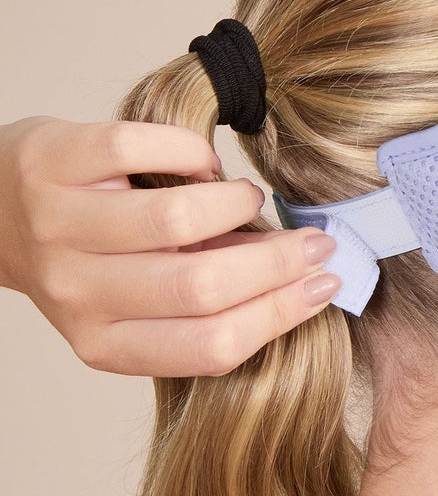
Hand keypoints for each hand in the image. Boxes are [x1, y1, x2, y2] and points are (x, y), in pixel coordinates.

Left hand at [0, 116, 342, 376]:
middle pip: (201, 287)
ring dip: (234, 204)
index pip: (210, 346)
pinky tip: (200, 165)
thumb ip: (200, 304)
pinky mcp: (54, 164)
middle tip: (313, 238)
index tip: (326, 283)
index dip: (281, 314)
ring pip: (176, 220)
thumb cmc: (82, 255)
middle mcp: (76, 295)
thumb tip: (302, 282)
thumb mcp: (131, 302)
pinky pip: (142, 149)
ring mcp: (60, 228)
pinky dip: (191, 154)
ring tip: (244, 199)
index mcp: (104, 343)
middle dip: (276, 261)